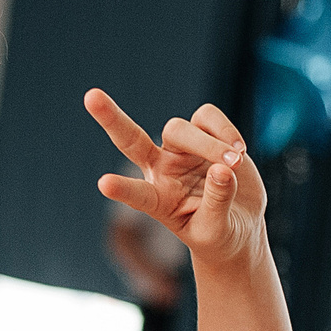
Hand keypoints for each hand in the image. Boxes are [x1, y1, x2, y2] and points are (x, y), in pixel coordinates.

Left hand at [87, 91, 265, 267]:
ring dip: (209, 144)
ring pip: (181, 129)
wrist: (237, 223)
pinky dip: (225, 130)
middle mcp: (161, 170)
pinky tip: (240, 151)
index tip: (104, 183)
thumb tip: (223, 169)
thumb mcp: (217, 231)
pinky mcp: (204, 134)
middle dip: (111, 118)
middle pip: (132, 139)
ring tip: (234, 163)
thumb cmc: (219, 235)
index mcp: (158, 201)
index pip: (137, 195)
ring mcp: (180, 150)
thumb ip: (217, 202)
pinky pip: (207, 116)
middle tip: (90, 96)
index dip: (123, 189)